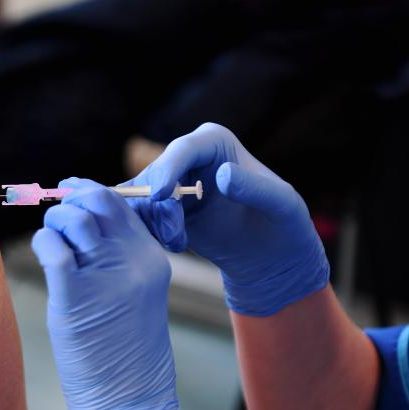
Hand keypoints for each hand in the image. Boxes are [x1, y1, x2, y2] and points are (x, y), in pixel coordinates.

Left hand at [31, 178, 180, 409]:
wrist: (130, 393)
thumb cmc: (127, 341)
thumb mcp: (137, 288)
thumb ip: (119, 251)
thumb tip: (82, 216)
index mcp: (150, 255)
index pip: (119, 202)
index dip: (88, 190)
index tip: (70, 189)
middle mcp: (132, 260)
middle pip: (98, 200)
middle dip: (71, 198)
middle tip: (58, 215)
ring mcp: (105, 277)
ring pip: (73, 219)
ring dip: (54, 220)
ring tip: (52, 238)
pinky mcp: (75, 297)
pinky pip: (52, 248)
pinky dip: (43, 242)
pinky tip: (45, 253)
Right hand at [123, 123, 329, 315]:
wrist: (270, 255)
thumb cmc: (282, 223)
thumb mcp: (280, 204)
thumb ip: (254, 189)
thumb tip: (223, 174)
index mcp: (214, 142)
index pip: (182, 150)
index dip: (167, 170)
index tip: (162, 196)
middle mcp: (187, 157)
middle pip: (153, 174)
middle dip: (159, 206)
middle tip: (176, 236)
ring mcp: (171, 182)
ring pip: (140, 196)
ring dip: (153, 221)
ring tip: (178, 243)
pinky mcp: (161, 207)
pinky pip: (140, 214)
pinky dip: (149, 230)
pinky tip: (172, 244)